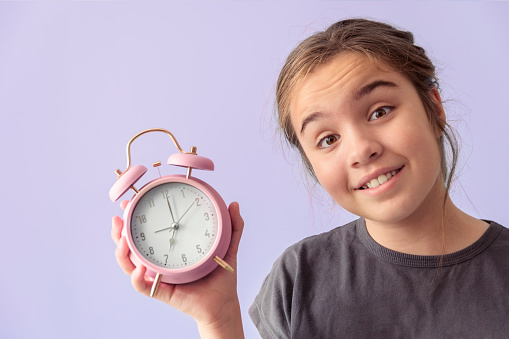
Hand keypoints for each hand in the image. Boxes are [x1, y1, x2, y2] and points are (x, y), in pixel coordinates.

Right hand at [112, 200, 244, 337]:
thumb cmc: (220, 275)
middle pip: (131, 245)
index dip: (135, 217)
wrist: (223, 302)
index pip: (147, 230)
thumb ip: (233, 226)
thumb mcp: (228, 246)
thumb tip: (233, 204)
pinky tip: (139, 269)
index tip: (130, 201)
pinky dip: (137, 278)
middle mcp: (159, 260)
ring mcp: (157, 275)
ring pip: (130, 264)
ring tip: (122, 240)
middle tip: (120, 217)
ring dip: (121, 252)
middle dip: (119, 231)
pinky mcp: (161, 291)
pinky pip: (143, 286)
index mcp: (170, 247)